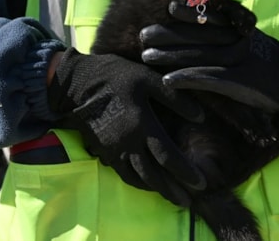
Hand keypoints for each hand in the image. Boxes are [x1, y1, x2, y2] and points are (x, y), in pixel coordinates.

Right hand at [47, 48, 204, 205]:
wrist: (77, 82)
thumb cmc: (116, 77)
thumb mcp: (148, 78)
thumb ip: (175, 98)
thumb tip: (200, 116)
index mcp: (142, 124)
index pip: (167, 156)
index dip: (185, 172)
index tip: (200, 183)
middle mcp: (129, 142)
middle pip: (154, 175)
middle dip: (173, 190)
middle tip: (188, 202)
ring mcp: (114, 149)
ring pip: (138, 178)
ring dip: (157, 191)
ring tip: (173, 198)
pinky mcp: (104, 151)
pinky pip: (123, 174)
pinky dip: (138, 183)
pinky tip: (148, 185)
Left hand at [140, 1, 278, 114]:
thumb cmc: (269, 62)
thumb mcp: (252, 40)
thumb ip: (232, 32)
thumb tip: (205, 25)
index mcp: (240, 28)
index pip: (210, 16)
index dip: (188, 12)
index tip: (167, 6)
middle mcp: (237, 39)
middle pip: (198, 33)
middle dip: (169, 33)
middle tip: (144, 33)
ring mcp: (238, 59)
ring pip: (198, 54)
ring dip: (170, 55)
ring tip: (147, 55)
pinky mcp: (239, 81)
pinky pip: (208, 78)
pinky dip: (187, 78)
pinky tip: (168, 80)